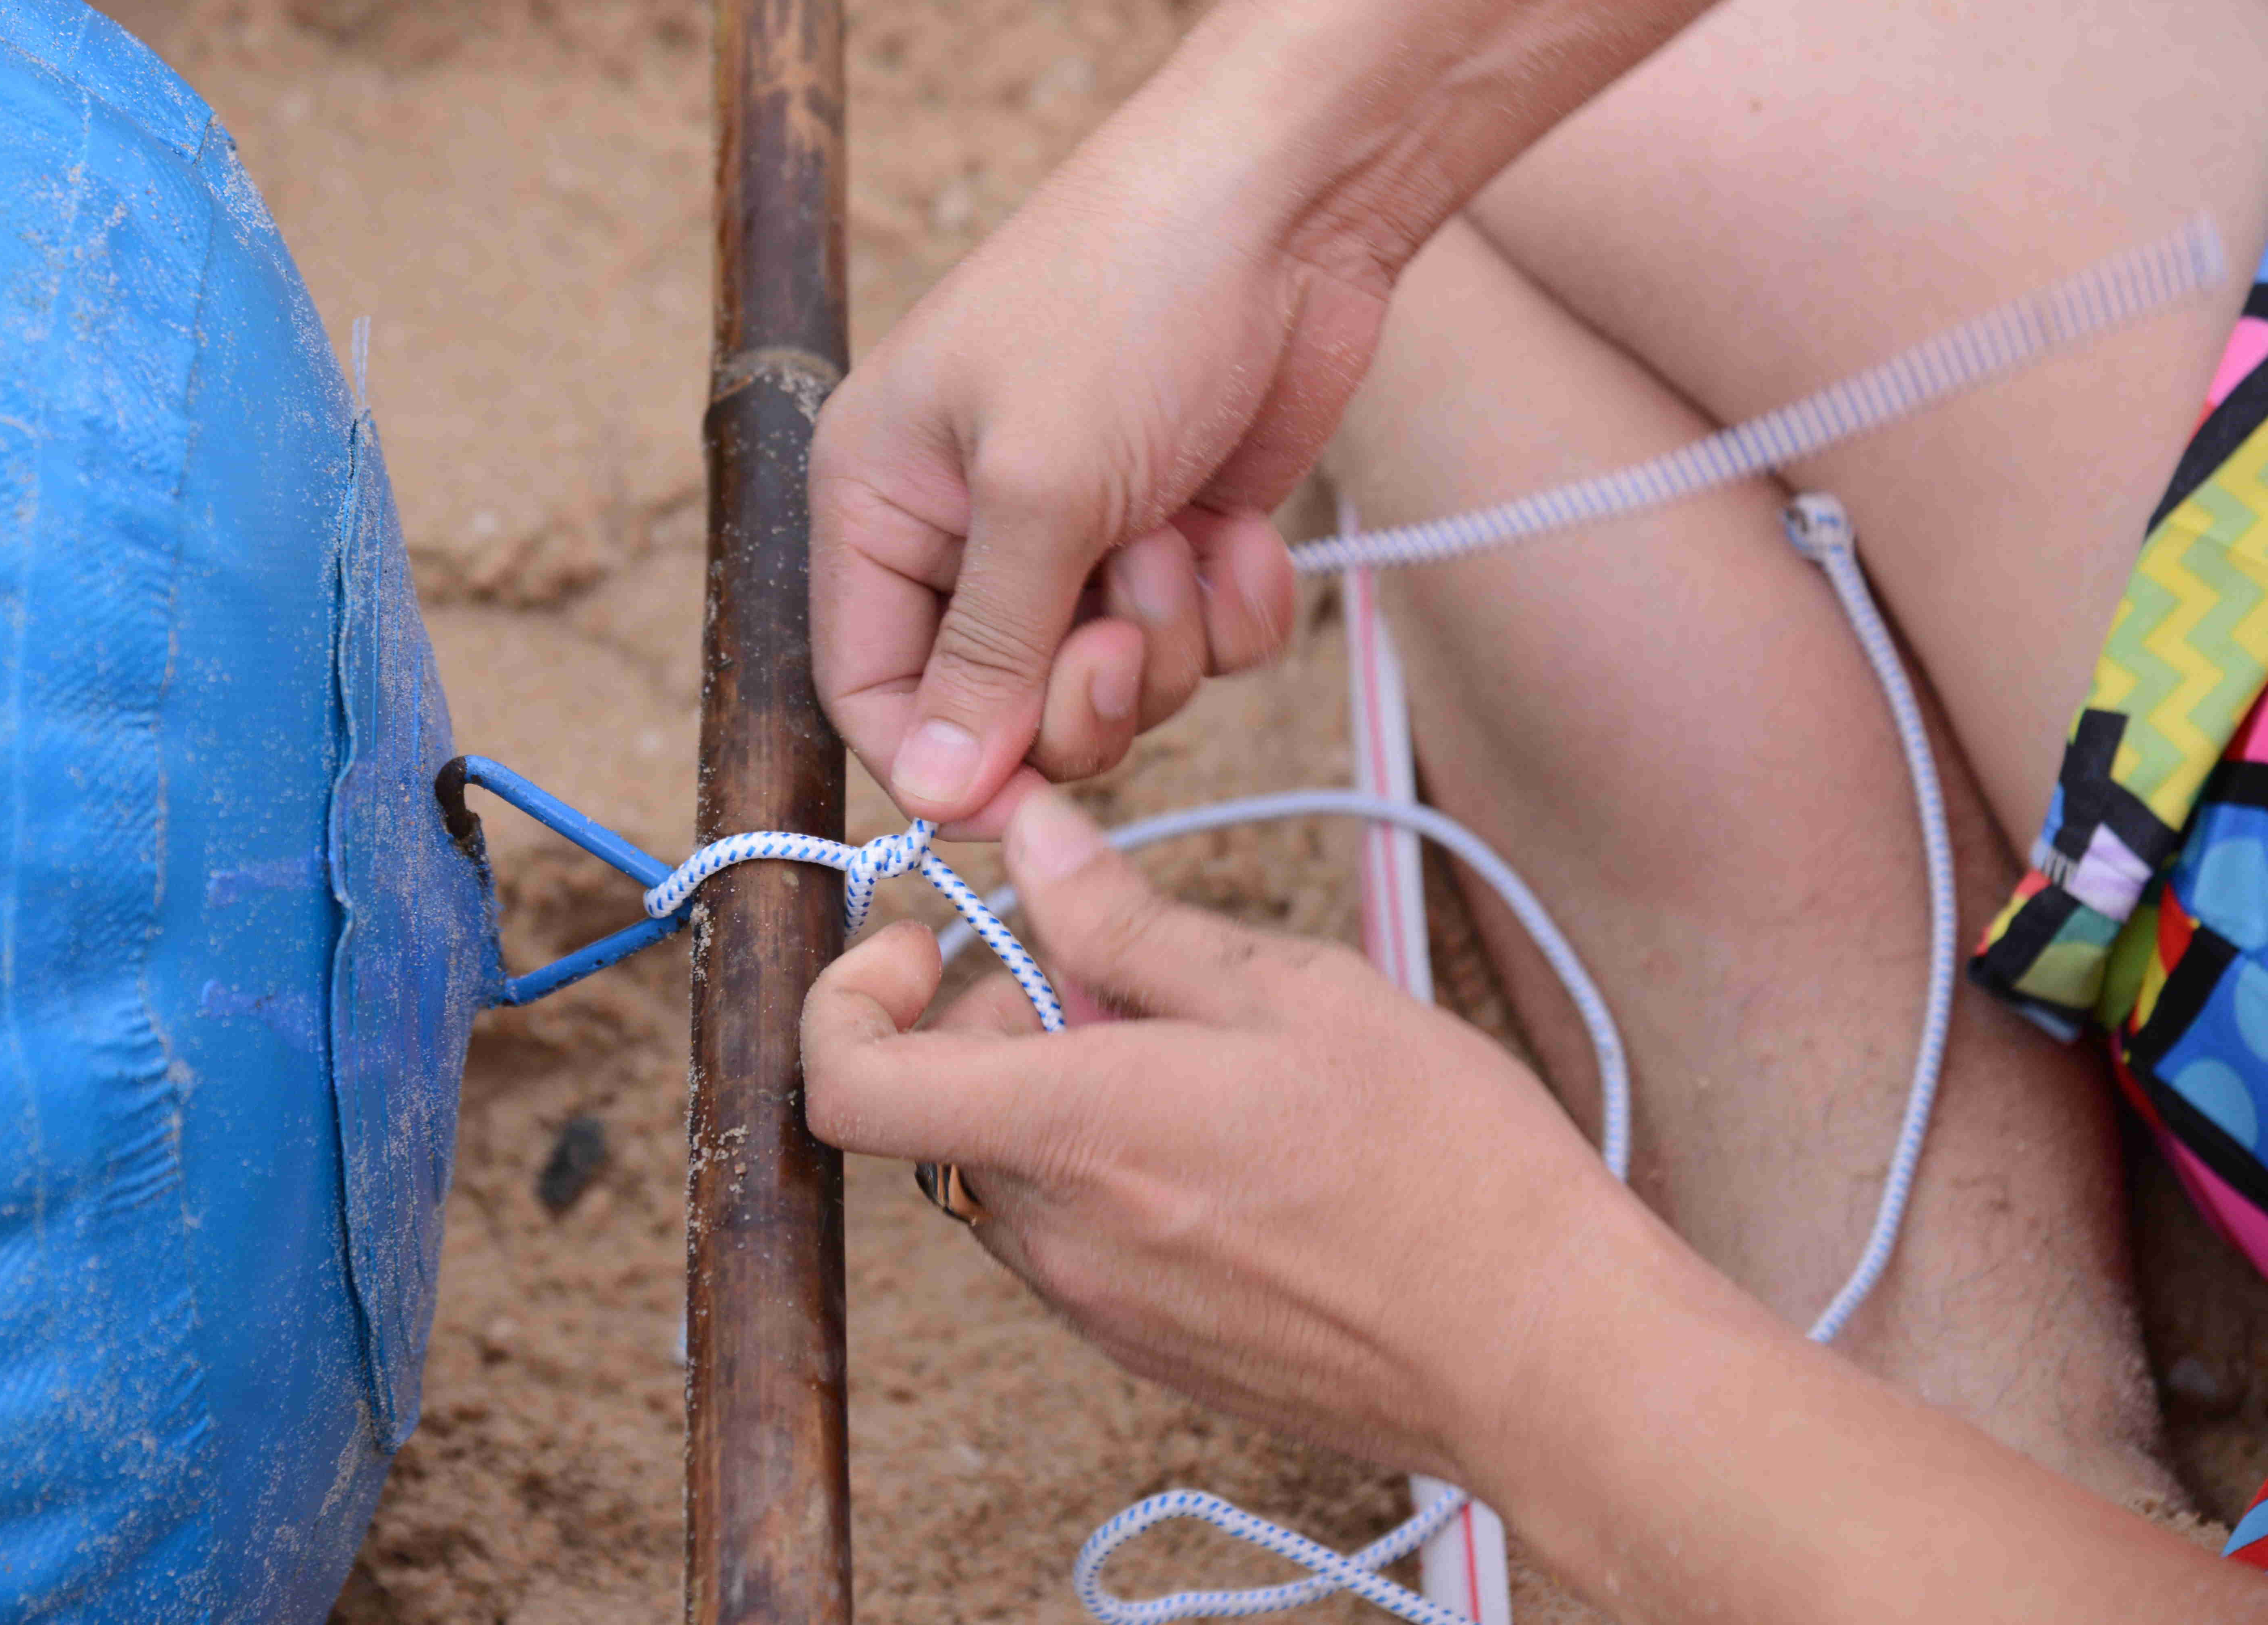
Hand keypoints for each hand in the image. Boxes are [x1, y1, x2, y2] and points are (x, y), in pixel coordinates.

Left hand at [800, 789, 1630, 1480]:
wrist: (1539, 1352)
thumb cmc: (1438, 1159)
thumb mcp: (1289, 993)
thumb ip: (1127, 925)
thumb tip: (1026, 840)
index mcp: (1075, 1131)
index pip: (851, 1083)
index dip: (850, 999)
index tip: (924, 944)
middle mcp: (1060, 1237)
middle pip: (940, 1114)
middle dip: (997, 1025)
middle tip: (1129, 984)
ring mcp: (1101, 1307)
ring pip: (1008, 1173)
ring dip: (1060, 1099)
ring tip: (1209, 1069)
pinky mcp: (1150, 1348)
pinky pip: (1074, 1239)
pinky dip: (1107, 1172)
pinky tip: (1234, 1150)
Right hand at [810, 0, 1720, 834]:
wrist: (1286, 201)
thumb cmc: (1126, 304)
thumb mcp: (1039, 488)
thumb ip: (985, 655)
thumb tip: (936, 799)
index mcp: (880, 505)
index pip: (872, 696)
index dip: (948, 769)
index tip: (1030, 807)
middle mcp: (966, 533)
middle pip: (1001, 715)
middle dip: (1082, 694)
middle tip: (1124, 626)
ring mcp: (1079, 541)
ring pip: (1115, 692)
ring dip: (1166, 638)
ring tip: (1180, 532)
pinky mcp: (1177, 542)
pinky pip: (1199, 651)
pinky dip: (1232, 609)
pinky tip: (1241, 530)